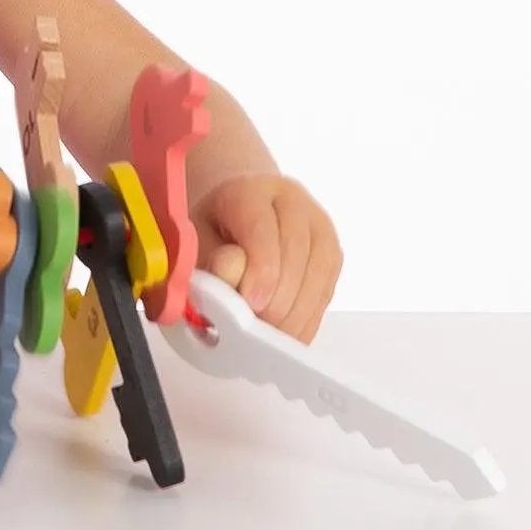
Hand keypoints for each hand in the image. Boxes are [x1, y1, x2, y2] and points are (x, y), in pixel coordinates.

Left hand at [191, 174, 341, 343]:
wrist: (241, 207)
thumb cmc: (216, 226)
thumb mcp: (197, 236)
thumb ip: (209, 260)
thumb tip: (227, 286)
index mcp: (250, 190)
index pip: (262, 228)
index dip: (261, 269)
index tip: (252, 303)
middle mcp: (291, 201)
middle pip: (295, 253)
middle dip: (278, 299)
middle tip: (258, 331)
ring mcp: (318, 226)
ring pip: (318, 274)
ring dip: (296, 314)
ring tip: (269, 339)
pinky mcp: (333, 253)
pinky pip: (327, 290)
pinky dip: (308, 318)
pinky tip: (287, 334)